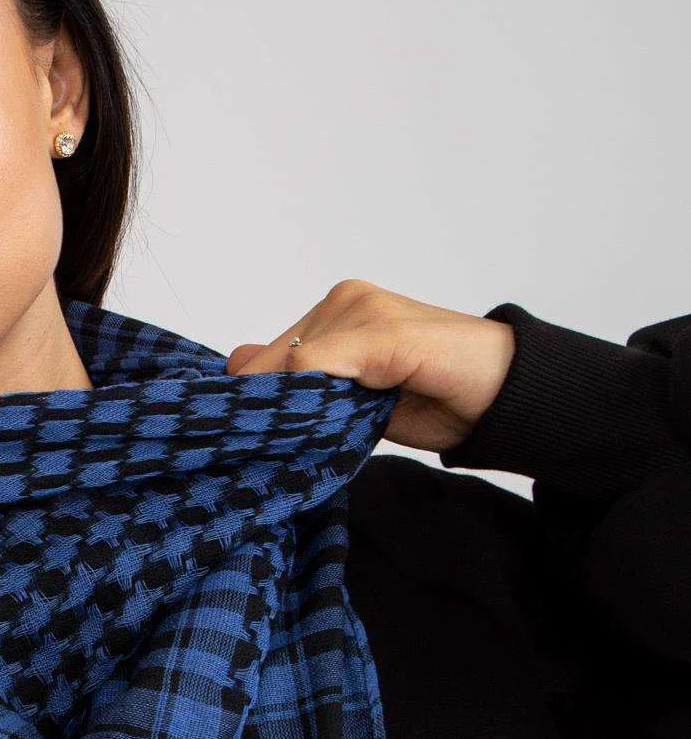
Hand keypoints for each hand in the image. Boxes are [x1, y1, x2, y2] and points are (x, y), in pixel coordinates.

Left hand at [225, 279, 515, 454]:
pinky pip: (317, 364)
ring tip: (341, 425)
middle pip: (272, 361)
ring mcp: (364, 309)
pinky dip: (317, 394)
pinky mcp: (384, 331)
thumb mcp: (354, 398)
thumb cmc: (434, 396)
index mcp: (336, 312)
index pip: (268, 357)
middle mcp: (345, 300)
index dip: (263, 400)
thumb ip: (303, 382)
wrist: (503, 393)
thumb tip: (236, 365)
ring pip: (291, 364)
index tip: (267, 435)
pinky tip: (350, 411)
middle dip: (276, 404)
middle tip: (300, 438)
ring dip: (301, 404)